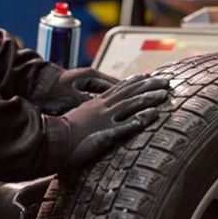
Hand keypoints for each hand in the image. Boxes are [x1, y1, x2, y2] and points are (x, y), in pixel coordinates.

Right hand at [44, 74, 169, 171]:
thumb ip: (92, 112)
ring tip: (164, 96)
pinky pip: (124, 126)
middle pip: (129, 93)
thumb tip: (100, 111)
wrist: (51, 142)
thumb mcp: (79, 116)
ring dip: (148, 100)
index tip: (148, 76)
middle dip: (149, 86)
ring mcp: (103, 121)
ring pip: (130, 106)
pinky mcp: (104, 135)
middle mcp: (102, 108)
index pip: (119, 88)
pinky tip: (152, 117)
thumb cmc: (63, 132)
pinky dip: (138, 120)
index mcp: (96, 103)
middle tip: (166, 82)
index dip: (136, 82)